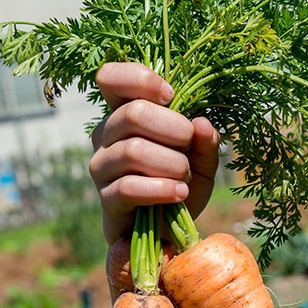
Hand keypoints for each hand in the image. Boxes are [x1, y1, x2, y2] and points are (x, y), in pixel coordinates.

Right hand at [89, 62, 219, 244]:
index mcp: (124, 114)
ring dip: (172, 165)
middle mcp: (106, 136)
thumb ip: (205, 141)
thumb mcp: (202, 160)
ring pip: (133, 151)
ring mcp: (101, 167)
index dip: (140, 79)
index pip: (110, 77)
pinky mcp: (106, 200)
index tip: (172, 97)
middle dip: (174, 130)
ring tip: (184, 178)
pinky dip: (161, 190)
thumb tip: (201, 124)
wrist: (172, 229)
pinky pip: (129, 187)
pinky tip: (180, 194)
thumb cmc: (182, 183)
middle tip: (189, 147)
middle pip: (132, 113)